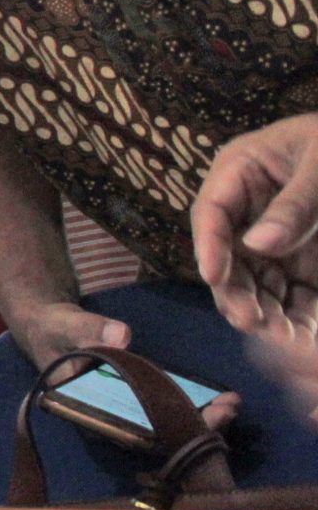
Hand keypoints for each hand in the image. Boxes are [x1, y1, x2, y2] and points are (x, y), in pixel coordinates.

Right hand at [7, 297, 240, 430]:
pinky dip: (197, 407)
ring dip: (201, 420)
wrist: (50, 327)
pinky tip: (224, 398)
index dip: (165, 434)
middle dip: (194, 427)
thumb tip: (122, 335)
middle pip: (155, 435)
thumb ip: (90, 330)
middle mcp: (108, 418)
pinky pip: (170, 408)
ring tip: (232, 405)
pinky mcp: (140, 396)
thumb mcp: (66, 326)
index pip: (128, 433)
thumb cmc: (52, 329)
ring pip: (167, 426)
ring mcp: (126, 409)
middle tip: (227, 412)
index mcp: (87, 412)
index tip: (196, 425)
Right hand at [195, 113, 317, 351]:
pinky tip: (301, 337)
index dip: (208, 244)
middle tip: (250, 319)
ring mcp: (274, 240)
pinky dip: (295, 317)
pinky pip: (292, 294)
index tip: (213, 275)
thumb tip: (259, 244)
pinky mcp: (300, 262)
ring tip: (281, 337)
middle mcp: (248, 211)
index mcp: (241, 171)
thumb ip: (296, 202)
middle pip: (228, 256)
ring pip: (256, 283)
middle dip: (236, 291)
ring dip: (264, 312)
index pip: (211, 210)